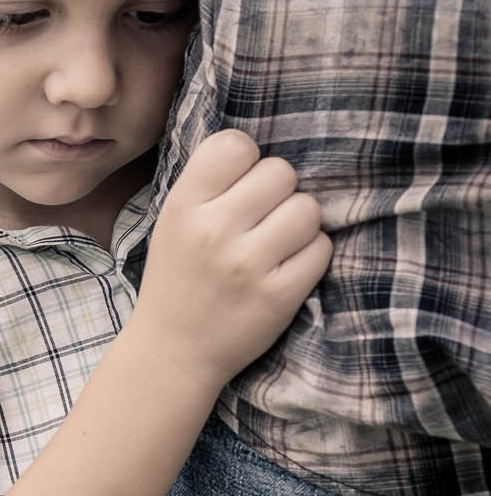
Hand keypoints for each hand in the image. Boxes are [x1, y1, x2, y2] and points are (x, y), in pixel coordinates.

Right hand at [132, 129, 331, 394]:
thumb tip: (264, 148)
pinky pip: (321, 248)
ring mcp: (248, 264)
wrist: (173, 350)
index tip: (240, 184)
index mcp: (183, 206)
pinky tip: (285, 268)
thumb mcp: (174, 223)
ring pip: (308, 209)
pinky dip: (310, 255)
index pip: (236, 145)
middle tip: (260, 219)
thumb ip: (210, 185)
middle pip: (281, 172)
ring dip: (299, 224)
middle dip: (278, 193)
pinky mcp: (279, 295)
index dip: (247, 161)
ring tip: (275, 243)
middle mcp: (214, 230)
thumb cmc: (179, 278)